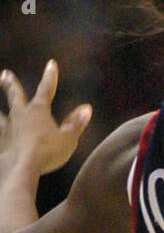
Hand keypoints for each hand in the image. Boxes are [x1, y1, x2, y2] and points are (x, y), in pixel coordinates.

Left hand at [0, 61, 91, 176]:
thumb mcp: (68, 139)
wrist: (22, 168)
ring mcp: (8, 129)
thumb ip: (76, 123)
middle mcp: (20, 115)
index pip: (46, 89)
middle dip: (11, 84)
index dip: (50, 76)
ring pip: (1, 116)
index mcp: (38, 110)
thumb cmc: (48, 153)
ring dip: (0, 113)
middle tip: (4, 74)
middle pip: (15, 96)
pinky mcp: (1, 144)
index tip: (51, 64)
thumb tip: (87, 108)